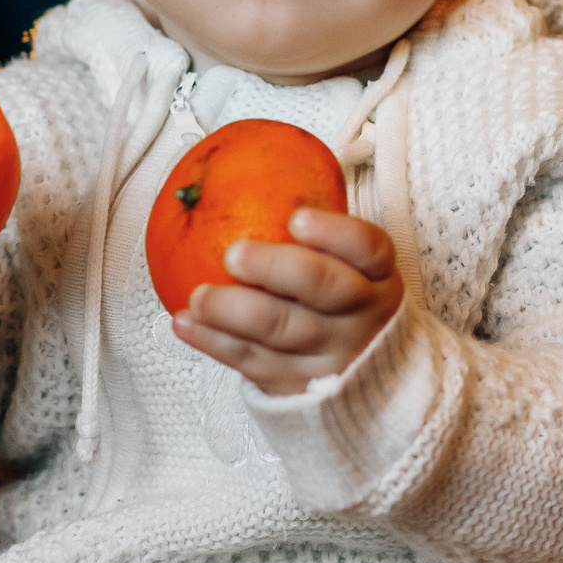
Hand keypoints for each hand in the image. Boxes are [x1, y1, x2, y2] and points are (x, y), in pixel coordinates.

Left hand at [171, 209, 403, 396]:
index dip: (333, 232)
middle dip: (275, 267)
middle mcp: (361, 314)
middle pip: (323, 286)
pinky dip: (213, 342)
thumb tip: (244, 177)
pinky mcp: (298, 384)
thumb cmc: (342, 308)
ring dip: (233, 311)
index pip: (367, 248)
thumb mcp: (351, 272)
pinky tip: (185, 324)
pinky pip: (251, 362)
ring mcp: (332, 355)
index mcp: (377, 276)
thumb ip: (316, 239)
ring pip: (281, 329)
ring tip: (198, 297)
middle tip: (233, 254)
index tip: (296, 217)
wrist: (368, 384)